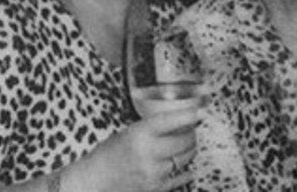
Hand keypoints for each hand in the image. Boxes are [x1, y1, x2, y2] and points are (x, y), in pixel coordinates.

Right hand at [83, 107, 202, 191]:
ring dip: (189, 150)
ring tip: (185, 145)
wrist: (96, 181)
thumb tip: (179, 121)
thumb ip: (151, 128)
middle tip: (191, 130)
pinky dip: (186, 170)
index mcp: (139, 133)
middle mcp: (149, 152)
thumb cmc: (109, 154)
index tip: (200, 111)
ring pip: (185, 158)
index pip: (170, 120)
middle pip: (184, 140)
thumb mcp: (128, 132)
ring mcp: (154, 172)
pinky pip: (182, 177)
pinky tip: (183, 165)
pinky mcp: (157, 188)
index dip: (188, 115)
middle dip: (191, 134)